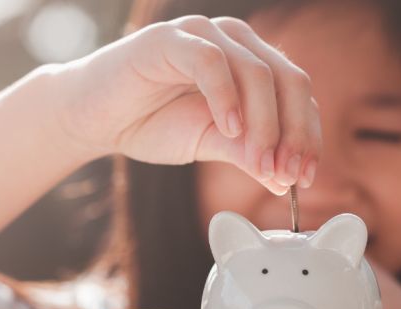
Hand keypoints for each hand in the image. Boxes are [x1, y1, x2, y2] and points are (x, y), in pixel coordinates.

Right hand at [46, 16, 321, 193]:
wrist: (93, 117)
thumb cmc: (150, 125)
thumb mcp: (208, 143)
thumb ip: (246, 155)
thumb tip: (284, 181)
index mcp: (249, 64)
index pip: (296, 95)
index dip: (307, 136)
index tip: (304, 178)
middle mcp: (234, 43)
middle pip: (288, 80)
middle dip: (294, 132)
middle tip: (288, 174)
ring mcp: (204, 35)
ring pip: (256, 72)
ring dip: (265, 123)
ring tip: (262, 163)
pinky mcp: (170, 39)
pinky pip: (211, 62)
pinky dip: (226, 97)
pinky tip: (228, 129)